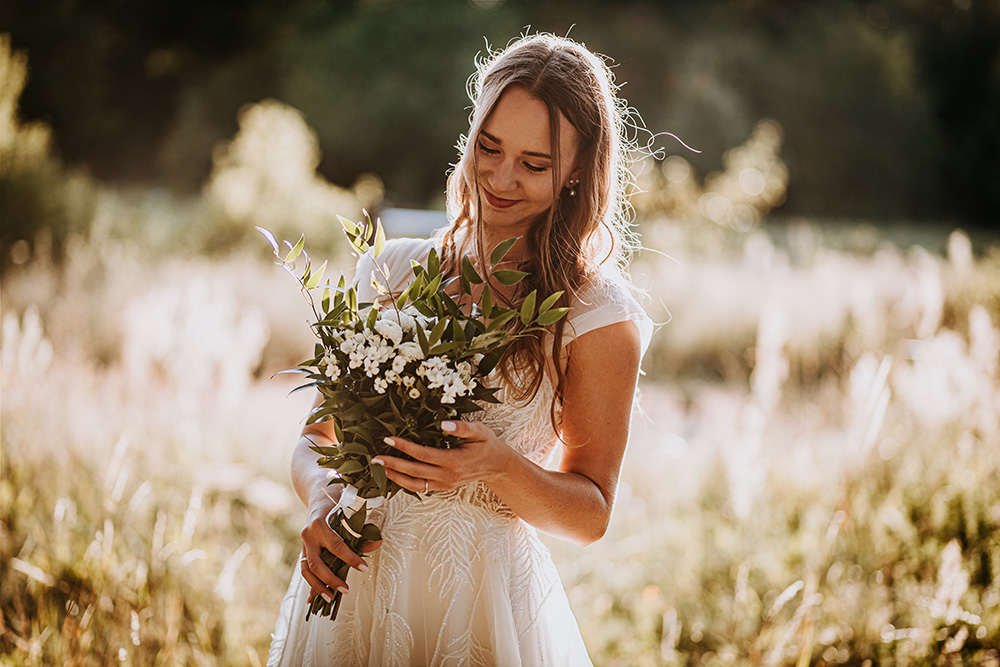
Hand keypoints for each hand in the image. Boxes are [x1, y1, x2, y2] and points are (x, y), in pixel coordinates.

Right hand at [299, 491, 381, 601]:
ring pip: (307, 570)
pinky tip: (314, 600)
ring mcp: (303, 544)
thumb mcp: (350, 508)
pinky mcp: (304, 551)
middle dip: (331, 579)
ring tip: (331, 599)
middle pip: (316, 563)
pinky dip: (311, 585)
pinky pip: (305, 570)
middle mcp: (307, 535)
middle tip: (346, 589)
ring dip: (317, 586)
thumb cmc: (337, 499)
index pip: (335, 546)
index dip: (350, 558)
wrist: (318, 494)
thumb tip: (377, 543)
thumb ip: (361, 527)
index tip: (364, 569)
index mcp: (319, 523)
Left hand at [372, 420, 512, 492]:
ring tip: (378, 469)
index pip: (423, 454)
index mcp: (454, 461)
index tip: (388, 439)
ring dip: (395, 477)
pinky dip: (405, 483)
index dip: (404, 447)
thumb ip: (462, 427)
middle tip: (374, 458)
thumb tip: (443, 424)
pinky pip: (420, 488)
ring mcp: (445, 484)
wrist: (497, 465)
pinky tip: (393, 476)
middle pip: (414, 472)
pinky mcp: (443, 488)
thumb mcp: (479, 430)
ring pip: (415, 484)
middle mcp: (448, 476)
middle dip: (393, 465)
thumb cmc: (487, 443)